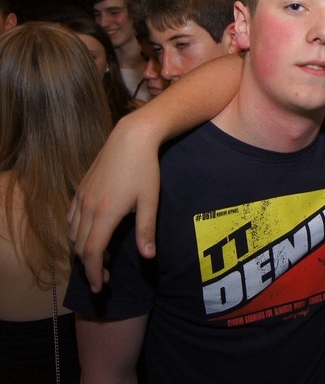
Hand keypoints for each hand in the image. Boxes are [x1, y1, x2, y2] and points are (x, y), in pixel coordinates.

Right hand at [68, 116, 161, 292]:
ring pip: (72, 233)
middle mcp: (87, 207)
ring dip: (82, 250)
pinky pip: (71, 217)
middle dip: (88, 267)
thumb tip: (148, 257)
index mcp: (105, 214)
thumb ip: (146, 230)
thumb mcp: (150, 201)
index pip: (92, 253)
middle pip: (79, 246)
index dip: (93, 274)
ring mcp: (81, 197)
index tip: (99, 288)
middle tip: (104, 279)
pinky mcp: (81, 188)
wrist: (132, 138)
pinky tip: (90, 234)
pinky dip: (76, 233)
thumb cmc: (145, 169)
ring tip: (99, 258)